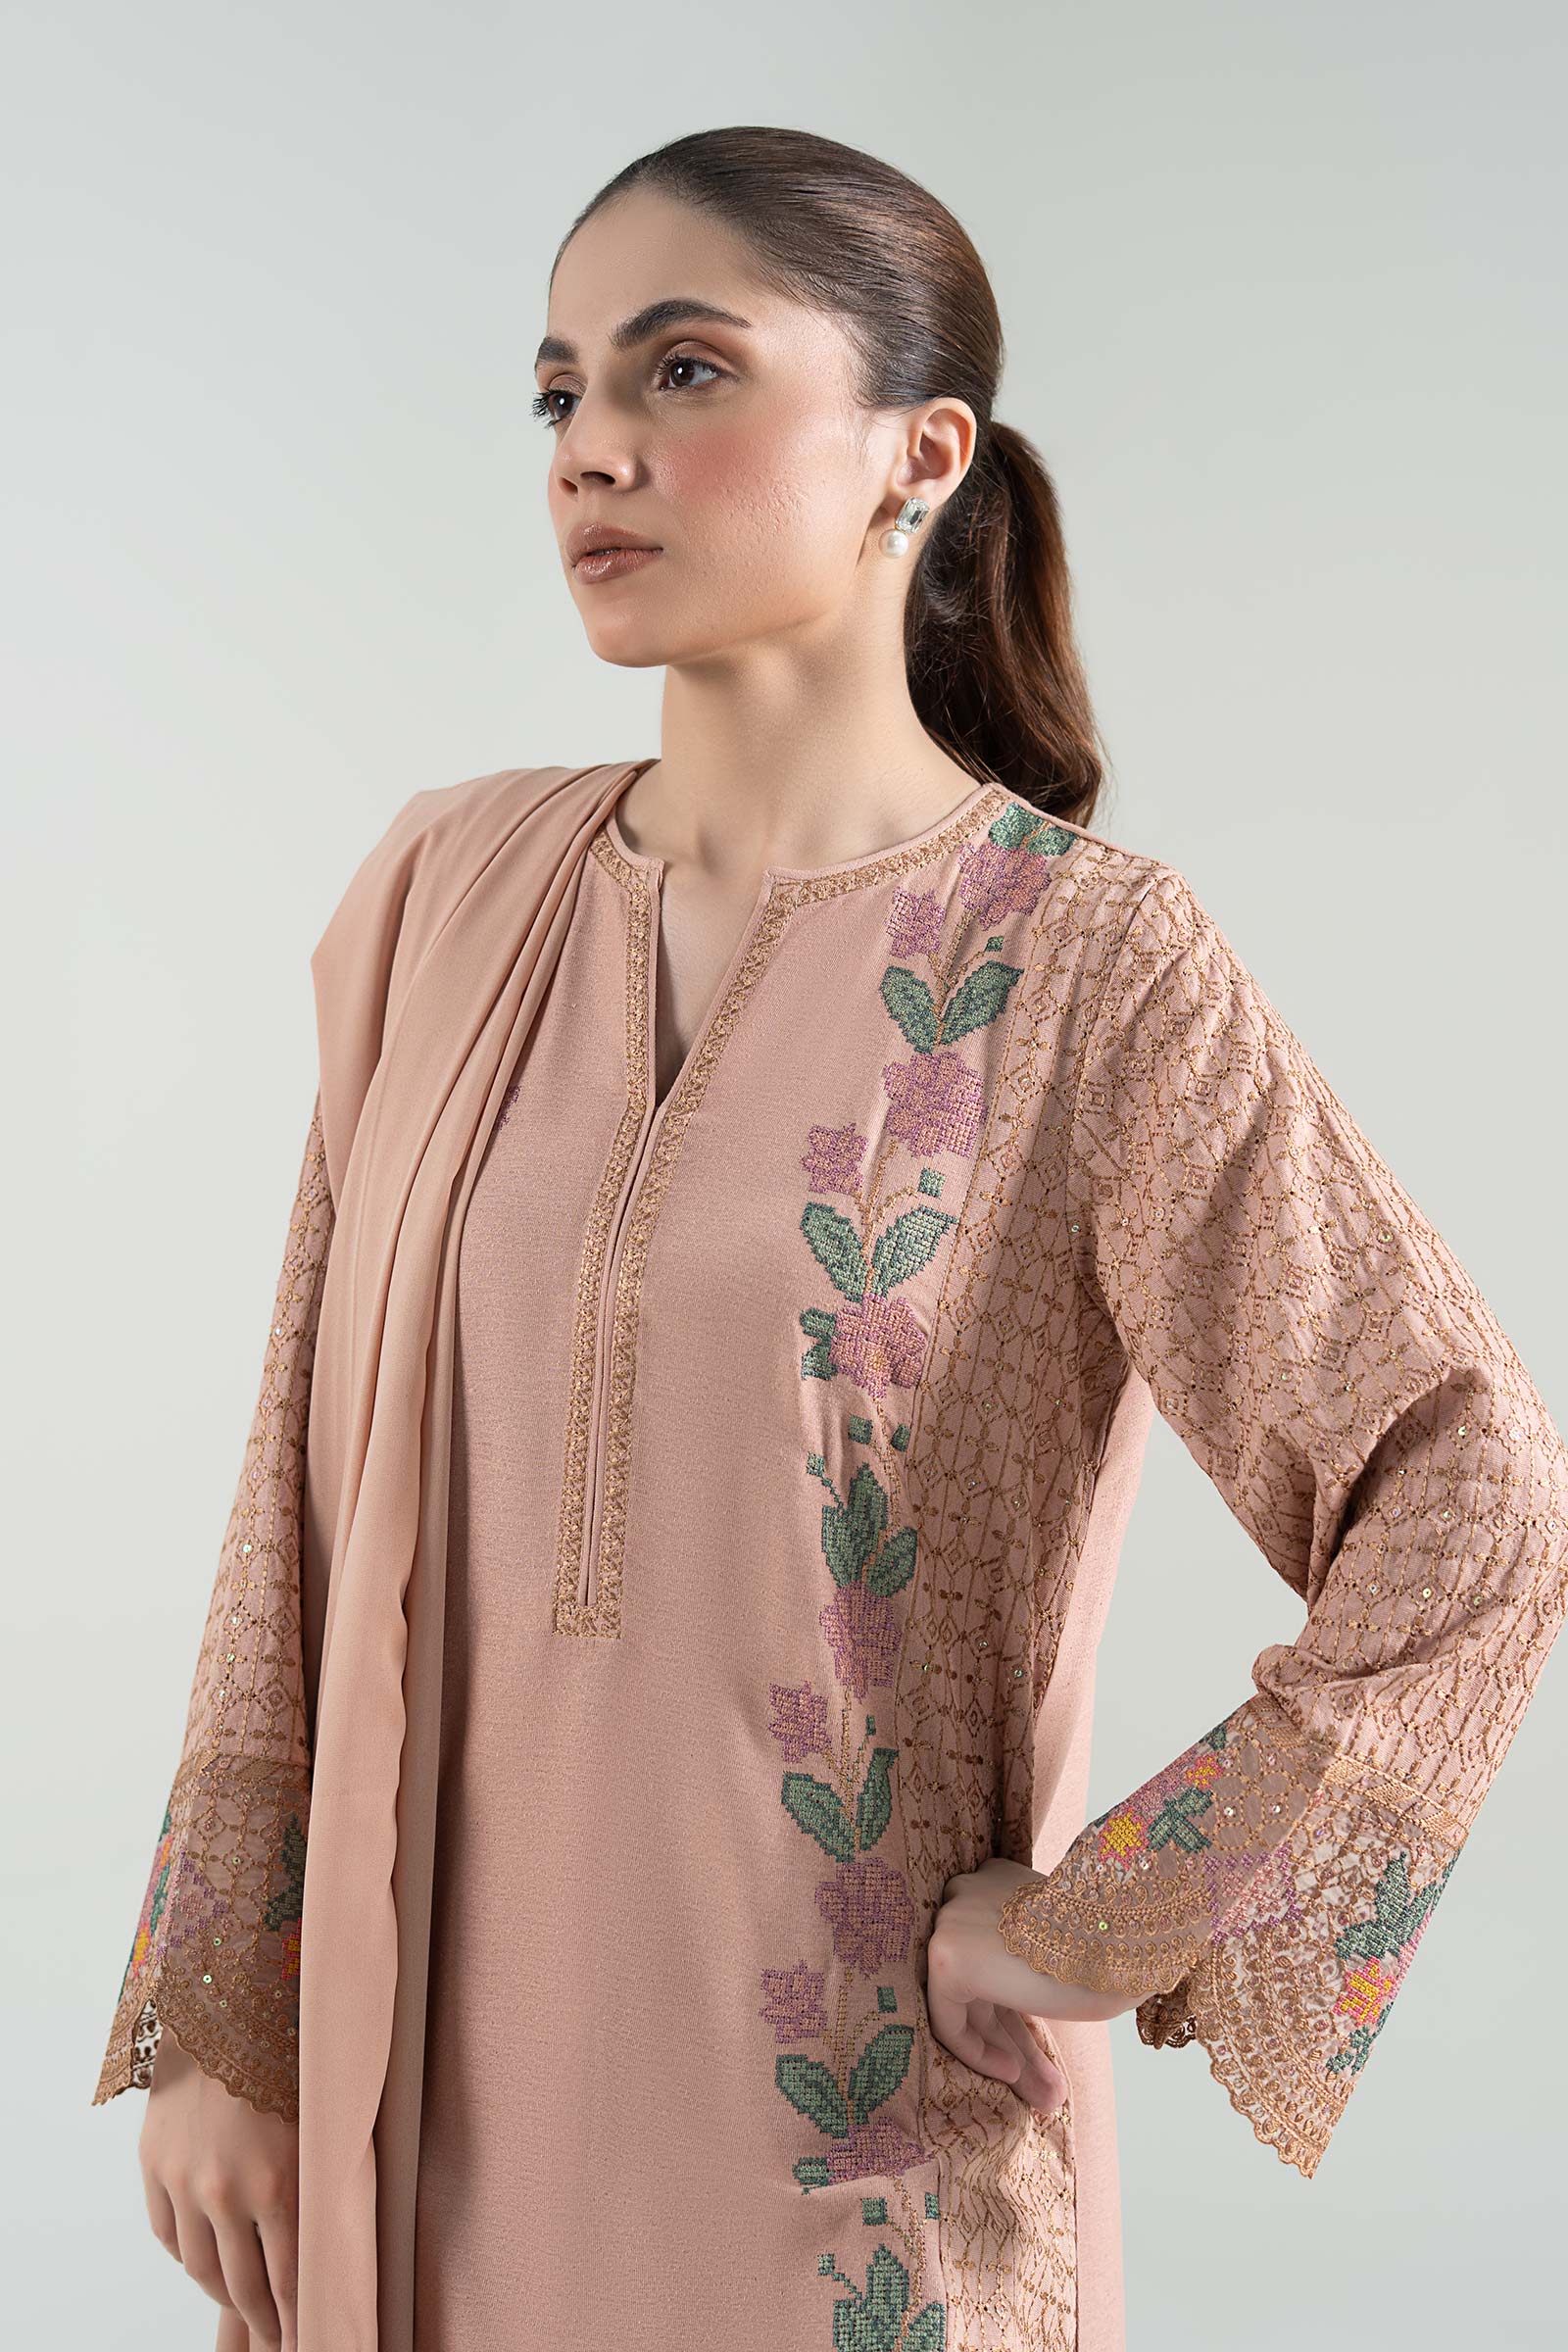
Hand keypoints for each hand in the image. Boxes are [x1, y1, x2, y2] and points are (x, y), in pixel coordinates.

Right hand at [138, 2028, 299, 2351]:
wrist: (229, 2001)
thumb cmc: (295, 2054)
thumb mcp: (325, 2120)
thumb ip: (327, 2182)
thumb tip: (339, 2240)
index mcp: (281, 2182)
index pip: (291, 2282)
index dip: (300, 2320)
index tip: (308, 2338)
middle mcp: (227, 2192)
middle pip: (245, 2287)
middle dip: (267, 2321)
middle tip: (280, 2338)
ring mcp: (184, 2182)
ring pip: (203, 2269)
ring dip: (227, 2296)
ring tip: (248, 2310)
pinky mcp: (154, 2166)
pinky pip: (170, 2236)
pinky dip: (189, 2258)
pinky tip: (208, 2265)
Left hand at [927, 1857, 1128, 2113]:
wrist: (1117, 1939)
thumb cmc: (1112, 1946)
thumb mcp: (1071, 1952)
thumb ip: (1040, 1971)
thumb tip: (1044, 1997)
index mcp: (1002, 1883)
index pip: (999, 1956)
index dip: (1020, 2011)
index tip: (1043, 2042)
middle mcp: (970, 1894)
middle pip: (987, 1985)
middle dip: (1016, 2040)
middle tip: (1046, 2086)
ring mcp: (953, 1922)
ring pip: (971, 2005)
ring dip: (1006, 2054)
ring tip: (1041, 2097)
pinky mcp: (947, 1957)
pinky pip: (949, 2018)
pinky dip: (976, 2050)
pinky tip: (1011, 2073)